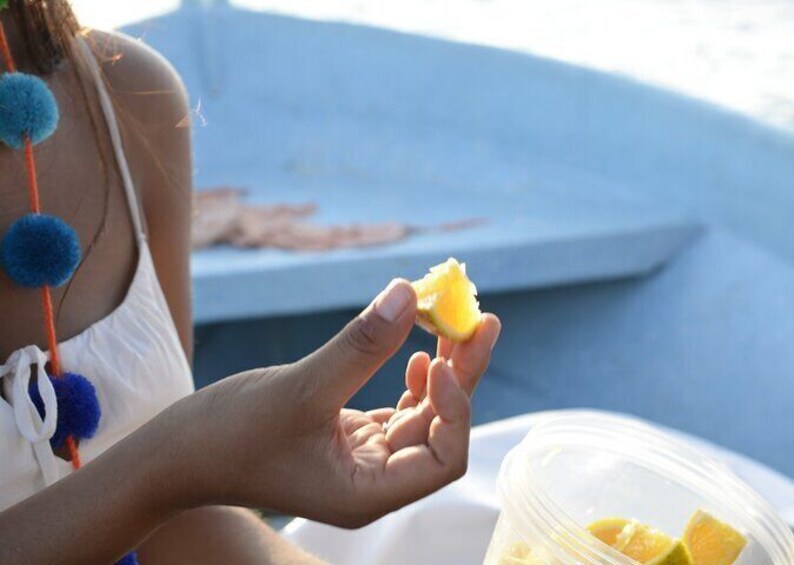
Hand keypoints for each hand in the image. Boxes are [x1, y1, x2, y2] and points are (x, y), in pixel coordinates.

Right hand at [170, 279, 500, 527]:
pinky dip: (409, 380)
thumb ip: (361, 345)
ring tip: (452, 323)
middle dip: (460, 376)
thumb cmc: (229, 436)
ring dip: (439, 371)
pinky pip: (395, 409)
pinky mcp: (345, 435)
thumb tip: (409, 292)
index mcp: (366, 493)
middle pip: (438, 429)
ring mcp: (360, 459)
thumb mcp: (301, 388)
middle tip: (483, 321)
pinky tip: (415, 353)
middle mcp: (372, 481)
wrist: (177, 454)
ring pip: (420, 414)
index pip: (442, 459)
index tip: (438, 359)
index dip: (454, 409)